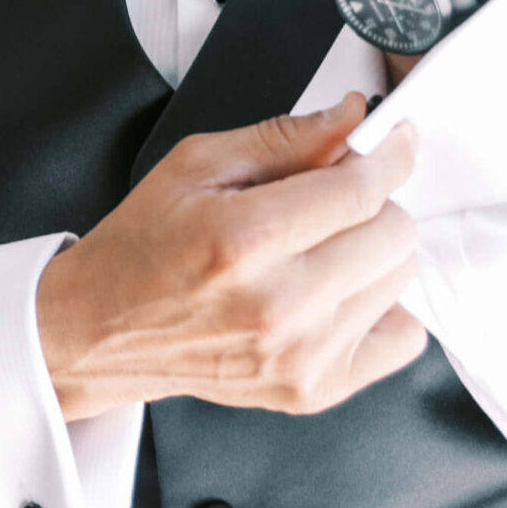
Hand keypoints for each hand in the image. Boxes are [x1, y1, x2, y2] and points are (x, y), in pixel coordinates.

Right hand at [36, 92, 424, 424]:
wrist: (102, 332)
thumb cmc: (142, 250)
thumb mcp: (197, 166)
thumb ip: (284, 138)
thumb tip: (350, 117)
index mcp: (244, 240)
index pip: (361, 191)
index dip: (391, 155)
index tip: (396, 139)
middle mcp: (278, 305)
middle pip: (393, 234)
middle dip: (374, 200)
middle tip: (337, 196)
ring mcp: (300, 356)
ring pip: (400, 279)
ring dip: (373, 250)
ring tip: (323, 248)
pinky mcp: (313, 390)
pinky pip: (403, 339)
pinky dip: (383, 307)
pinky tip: (340, 293)